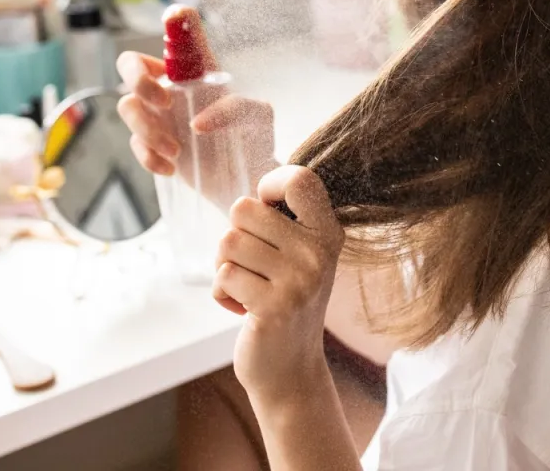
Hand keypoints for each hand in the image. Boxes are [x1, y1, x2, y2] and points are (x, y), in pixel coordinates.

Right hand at [116, 9, 278, 210]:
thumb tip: (198, 123)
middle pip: (129, 64)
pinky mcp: (152, 144)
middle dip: (138, 80)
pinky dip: (148, 157)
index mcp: (196, 70)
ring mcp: (157, 115)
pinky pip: (134, 144)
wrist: (247, 175)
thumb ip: (237, 109)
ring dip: (146, 129)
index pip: (179, 36)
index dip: (173, 22)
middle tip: (164, 102)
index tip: (174, 17)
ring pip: (127, 106)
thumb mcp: (258, 116)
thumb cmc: (253, 135)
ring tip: (177, 151)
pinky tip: (170, 168)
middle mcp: (171, 86)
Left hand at [214, 166, 342, 408]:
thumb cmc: (284, 301)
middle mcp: (319, 253)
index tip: (265, 209)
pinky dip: (221, 292)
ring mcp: (299, 281)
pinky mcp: (274, 307)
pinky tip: (241, 309)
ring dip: (224, 267)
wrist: (290, 370)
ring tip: (246, 288)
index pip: (299, 180)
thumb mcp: (301, 256)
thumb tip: (255, 193)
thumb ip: (286, 222)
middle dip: (235, 237)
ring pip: (228, 242)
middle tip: (252, 267)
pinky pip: (223, 275)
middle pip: (244, 209)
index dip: (270, 185)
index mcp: (328, 233)